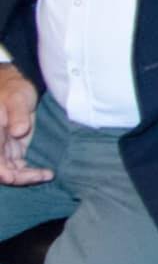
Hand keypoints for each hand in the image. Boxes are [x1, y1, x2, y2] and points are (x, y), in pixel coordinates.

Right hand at [0, 66, 50, 184]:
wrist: (18, 85)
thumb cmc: (15, 89)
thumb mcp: (17, 98)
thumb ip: (18, 114)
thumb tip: (19, 131)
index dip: (2, 172)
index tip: (14, 177)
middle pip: (2, 170)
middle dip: (19, 178)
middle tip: (41, 176)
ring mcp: (4, 148)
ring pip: (11, 171)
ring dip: (27, 177)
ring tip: (47, 175)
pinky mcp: (15, 149)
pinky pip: (20, 167)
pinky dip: (31, 173)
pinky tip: (46, 174)